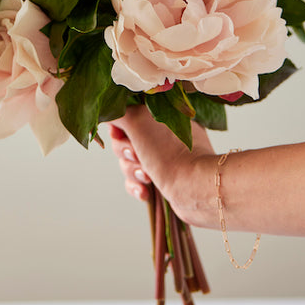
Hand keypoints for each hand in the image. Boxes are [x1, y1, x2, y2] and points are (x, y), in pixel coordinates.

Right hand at [108, 106, 216, 226]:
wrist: (194, 188)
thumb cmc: (167, 152)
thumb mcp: (137, 120)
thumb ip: (119, 111)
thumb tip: (110, 112)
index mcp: (158, 115)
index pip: (125, 117)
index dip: (119, 129)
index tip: (122, 135)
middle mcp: (160, 134)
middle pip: (123, 141)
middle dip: (125, 153)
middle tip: (137, 156)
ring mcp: (162, 157)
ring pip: (128, 164)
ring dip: (132, 172)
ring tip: (147, 178)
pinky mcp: (162, 179)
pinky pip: (137, 182)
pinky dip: (138, 187)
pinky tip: (146, 192)